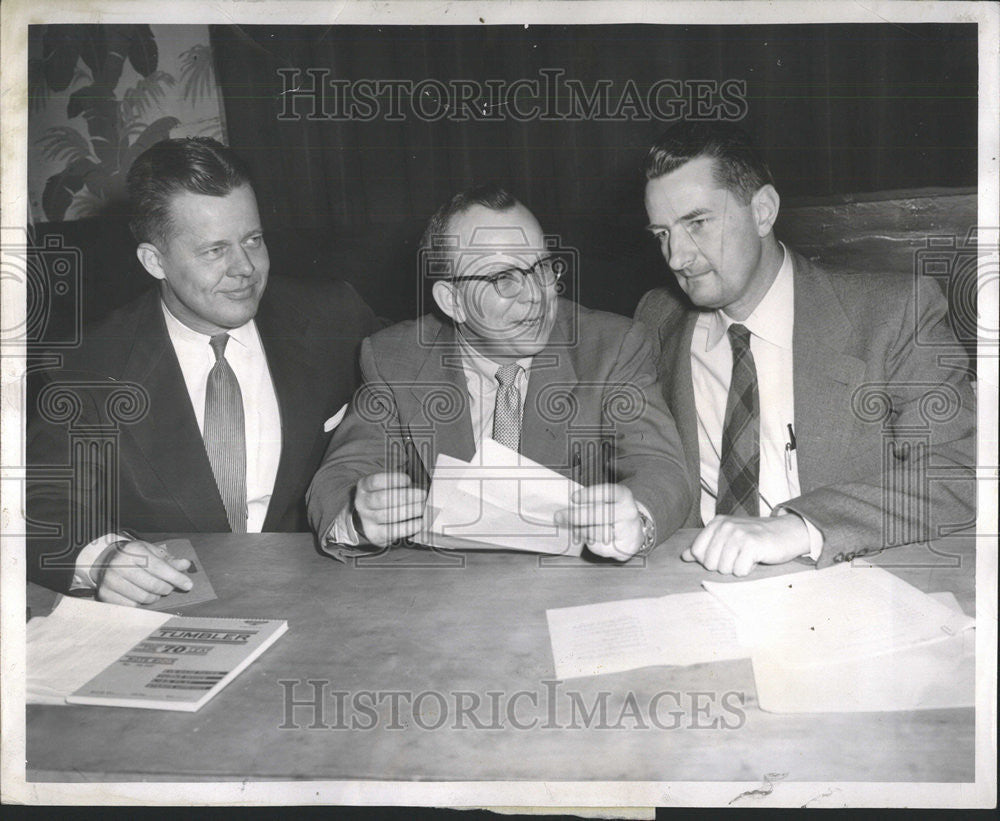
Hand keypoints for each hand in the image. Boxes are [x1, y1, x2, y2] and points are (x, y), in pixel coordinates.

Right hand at [94, 540, 192, 606]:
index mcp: (134, 551)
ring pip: (144, 598)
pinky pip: (132, 606)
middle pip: (154, 586)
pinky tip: (139, 594)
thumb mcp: (152, 552)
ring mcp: (110, 580)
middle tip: (168, 587)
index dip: (177, 578)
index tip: (188, 585)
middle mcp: (120, 564)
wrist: (107, 561)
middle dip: (166, 588)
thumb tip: (186, 564)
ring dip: (154, 597)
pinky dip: (140, 603)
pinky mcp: (105, 594)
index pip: (161, 568)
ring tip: (153, 590)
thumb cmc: (134, 557)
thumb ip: (170, 561)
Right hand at [354, 472, 427, 546]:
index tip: (408, 480)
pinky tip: (419, 523)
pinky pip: (392, 531)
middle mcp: (362, 503)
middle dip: (406, 496)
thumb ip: (401, 485)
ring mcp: (367, 519)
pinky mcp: (375, 534)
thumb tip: (419, 488)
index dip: (393, 480)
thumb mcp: (388, 486)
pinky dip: (408, 527)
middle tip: (422, 495)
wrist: (371, 520)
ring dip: (409, 511)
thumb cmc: (385, 499)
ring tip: (422, 507)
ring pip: (388, 515)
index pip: (375, 481)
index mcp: (364, 486)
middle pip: (383, 498)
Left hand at [555, 483, 643, 560]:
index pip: (607, 492)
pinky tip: (590, 538)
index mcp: (624, 496)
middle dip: (575, 516)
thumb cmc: (613, 512)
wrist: (634, 531)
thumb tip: (566, 507)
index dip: (590, 494)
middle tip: (559, 516)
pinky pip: (600, 547)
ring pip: (596, 532)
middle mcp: (628, 513)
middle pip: (599, 514)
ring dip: (581, 531)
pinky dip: (590, 543)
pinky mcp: (624, 548)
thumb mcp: (606, 501)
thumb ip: (590, 502)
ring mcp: (628, 532)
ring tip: (575, 528)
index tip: (573, 498)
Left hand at [682, 514, 809, 576]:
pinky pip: (739, 571)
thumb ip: (705, 546)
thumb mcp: (728, 538)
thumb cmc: (755, 538)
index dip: (710, 561)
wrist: (786, 532)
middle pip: (709, 563)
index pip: (697, 552)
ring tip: (747, 557)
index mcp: (716, 523)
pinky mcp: (752, 544)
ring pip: (723, 568)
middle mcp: (725, 526)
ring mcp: (738, 533)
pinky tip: (755, 559)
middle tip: (739, 556)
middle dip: (725, 566)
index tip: (726, 554)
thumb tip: (684, 556)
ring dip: (737, 568)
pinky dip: (747, 570)